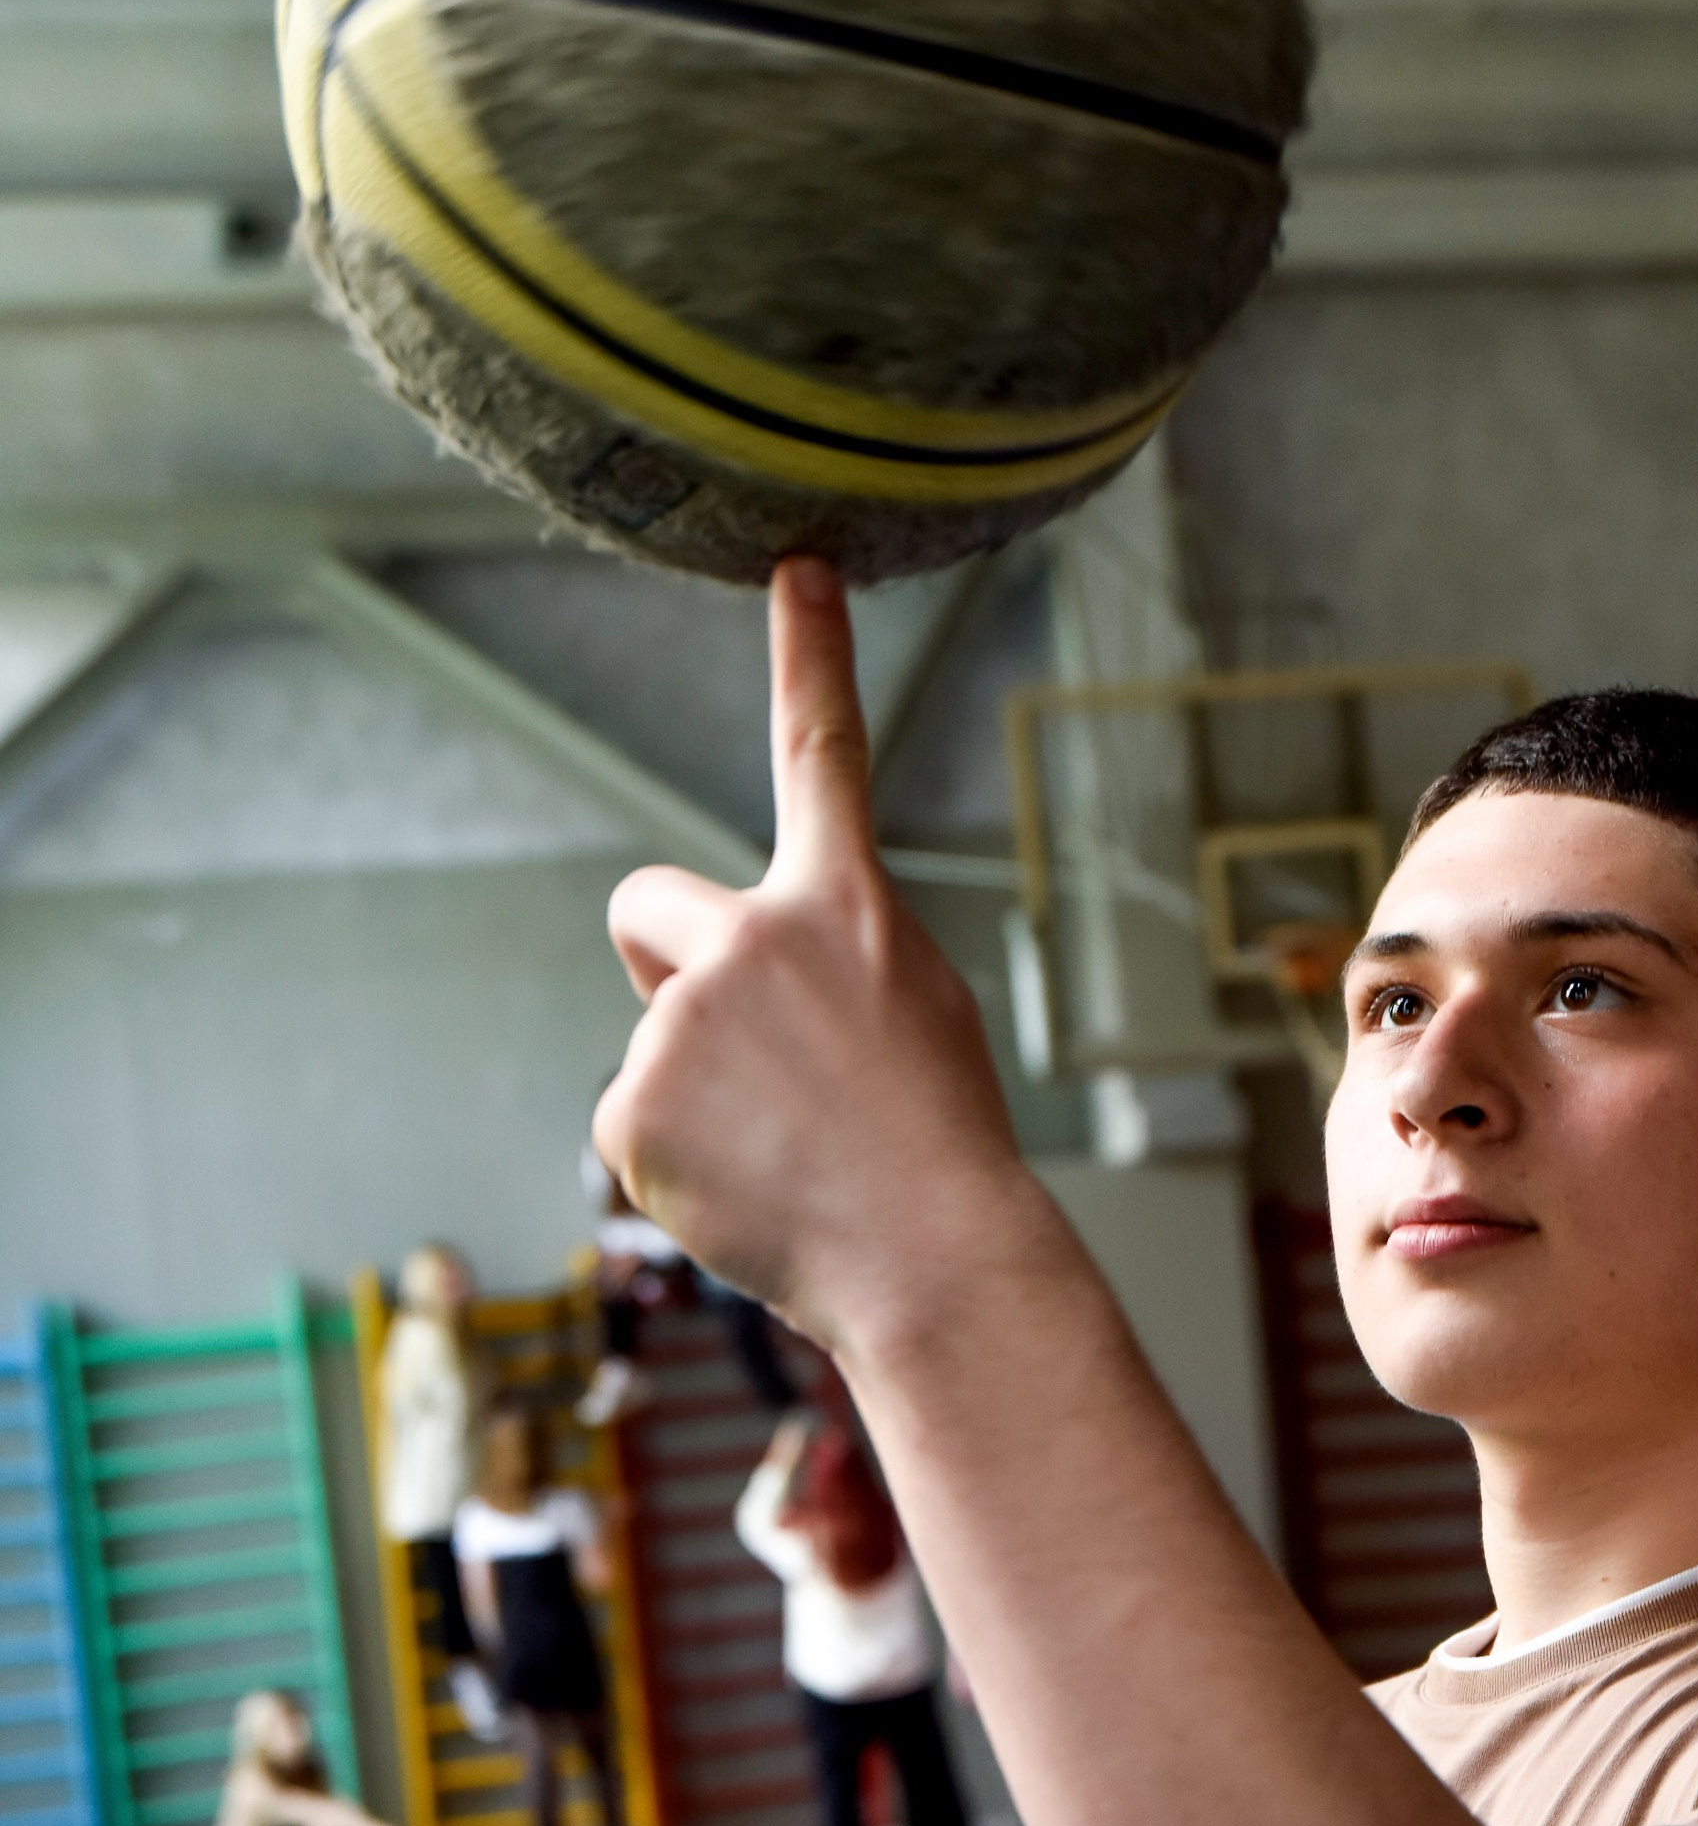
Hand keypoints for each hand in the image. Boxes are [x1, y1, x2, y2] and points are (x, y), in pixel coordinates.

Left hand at [597, 561, 1035, 1356]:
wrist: (934, 1258)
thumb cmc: (938, 1148)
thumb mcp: (912, 1015)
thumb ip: (822, 962)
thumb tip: (719, 983)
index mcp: (845, 910)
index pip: (820, 753)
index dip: (811, 655)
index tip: (797, 567)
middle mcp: (754, 941)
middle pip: (648, 906)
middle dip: (663, 962)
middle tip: (739, 1056)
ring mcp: (683, 1024)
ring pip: (653, 1042)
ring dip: (697, 1094)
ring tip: (784, 1156)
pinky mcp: (634, 1107)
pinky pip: (631, 1124)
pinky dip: (675, 1164)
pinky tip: (746, 1193)